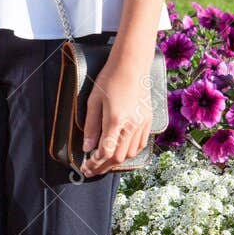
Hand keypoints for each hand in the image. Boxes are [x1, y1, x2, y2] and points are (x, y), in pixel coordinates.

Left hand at [79, 55, 153, 176]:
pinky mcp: (148, 121)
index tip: (85, 166)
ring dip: (117, 161)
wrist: (132, 65)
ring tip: (104, 162)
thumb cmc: (109, 79)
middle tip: (91, 169)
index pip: (106, 152)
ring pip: (131, 154)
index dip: (94, 163)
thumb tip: (87, 147)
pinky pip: (140, 145)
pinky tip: (120, 151)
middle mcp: (132, 125)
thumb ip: (91, 127)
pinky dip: (130, 152)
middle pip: (118, 157)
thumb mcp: (93, 101)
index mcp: (116, 120)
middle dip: (103, 166)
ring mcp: (142, 124)